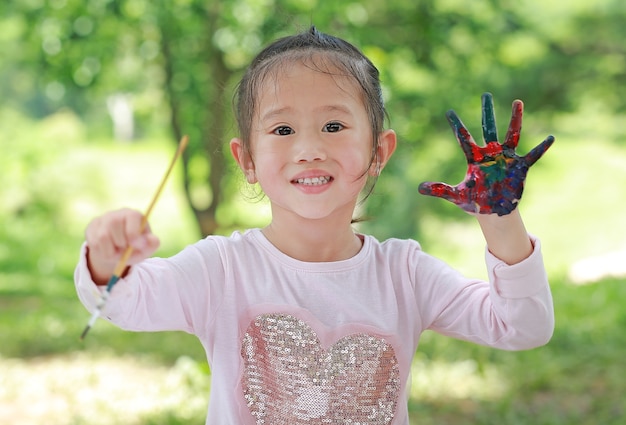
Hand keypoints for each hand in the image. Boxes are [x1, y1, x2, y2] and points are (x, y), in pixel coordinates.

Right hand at [85, 208, 159, 284]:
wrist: (118, 251)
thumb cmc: (135, 247)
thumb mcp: (146, 248)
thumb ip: (152, 244)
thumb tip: (153, 239)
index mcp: (133, 215)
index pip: (131, 219)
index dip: (133, 235)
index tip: (136, 246)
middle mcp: (116, 214)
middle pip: (115, 228)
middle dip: (122, 245)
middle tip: (126, 250)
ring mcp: (102, 220)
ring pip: (103, 237)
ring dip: (112, 250)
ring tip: (118, 251)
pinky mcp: (91, 228)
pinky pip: (94, 243)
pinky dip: (103, 252)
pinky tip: (108, 250)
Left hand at [418, 93, 553, 215]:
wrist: (494, 212)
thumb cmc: (476, 202)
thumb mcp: (457, 196)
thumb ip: (440, 190)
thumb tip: (419, 188)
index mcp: (474, 158)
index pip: (463, 138)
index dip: (456, 126)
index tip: (449, 111)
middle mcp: (490, 154)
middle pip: (488, 128)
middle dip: (486, 112)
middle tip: (485, 95)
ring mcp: (506, 159)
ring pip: (511, 135)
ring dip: (514, 120)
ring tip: (517, 102)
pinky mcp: (520, 167)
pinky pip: (533, 155)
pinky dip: (541, 148)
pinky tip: (550, 138)